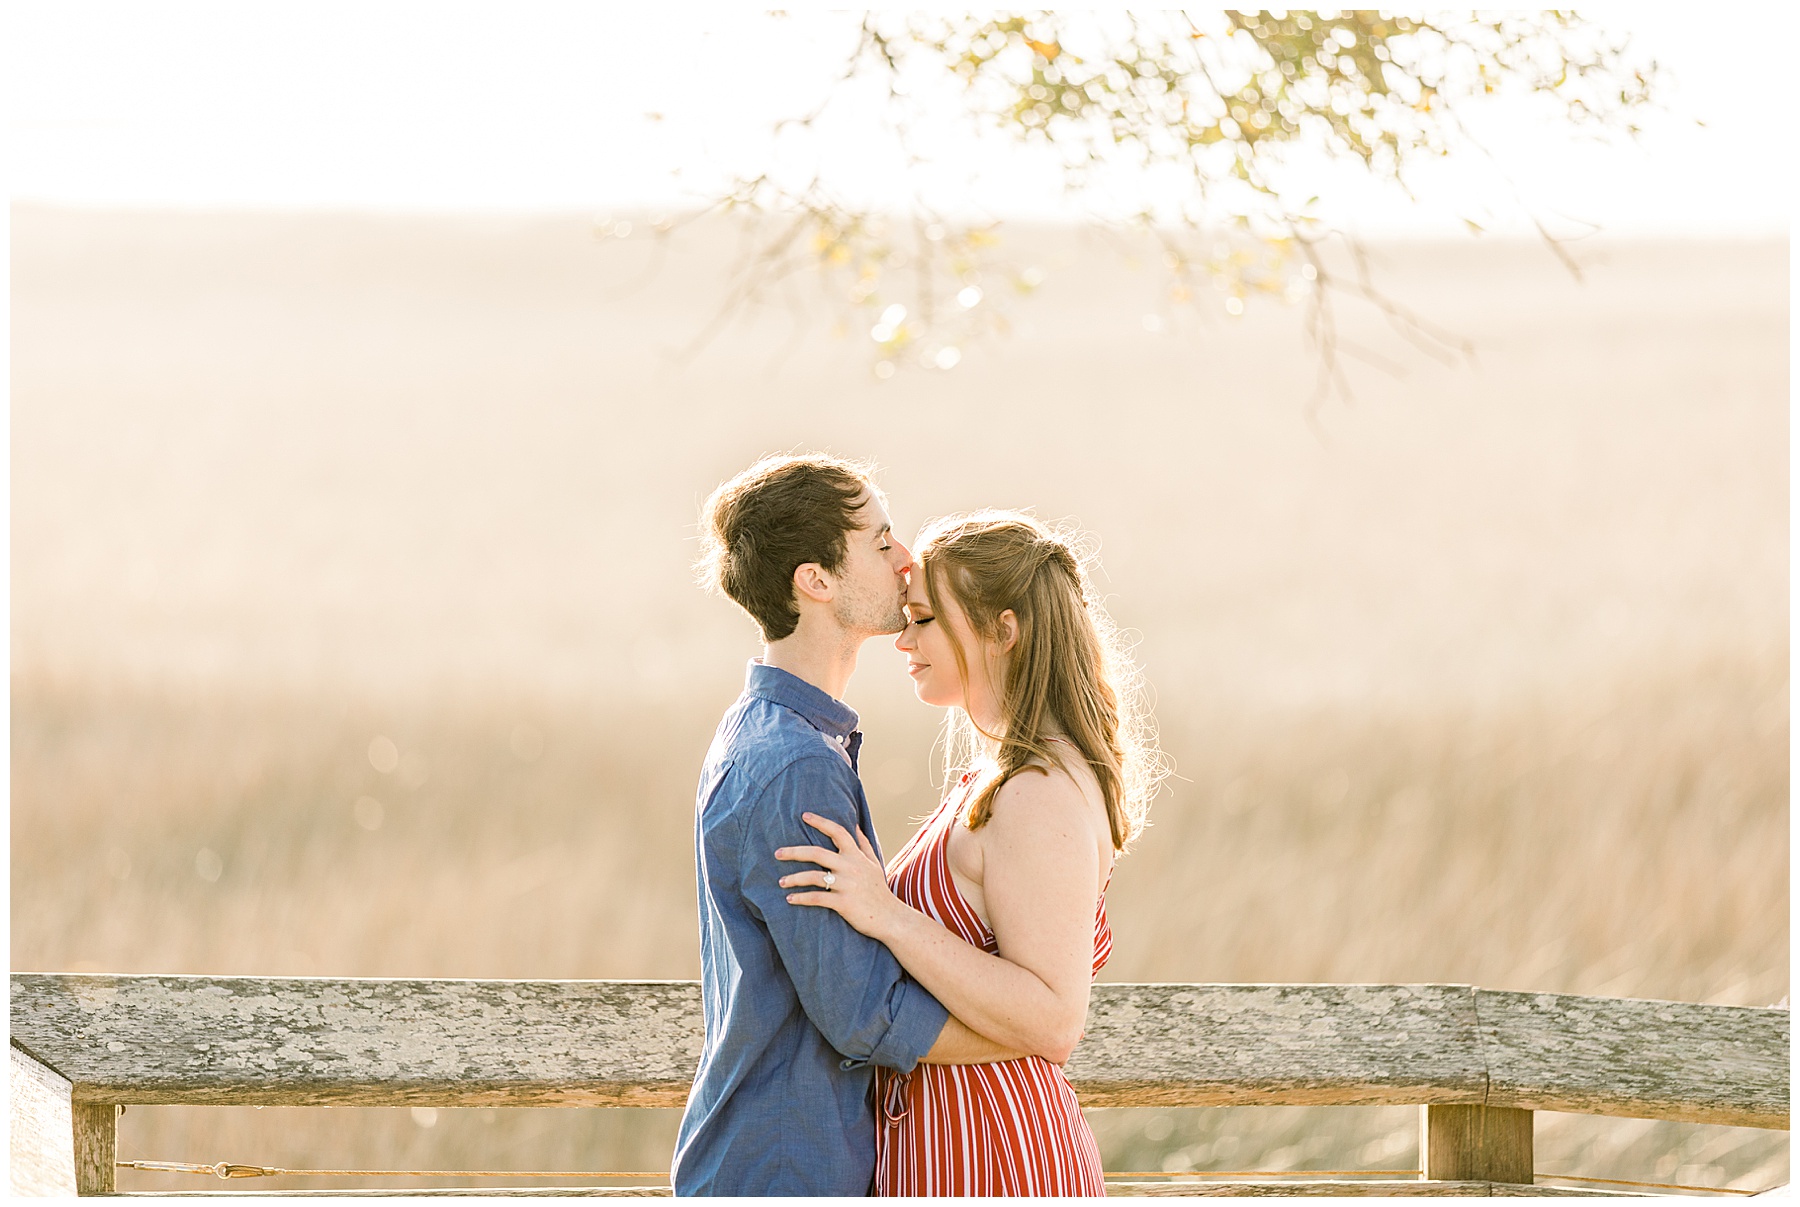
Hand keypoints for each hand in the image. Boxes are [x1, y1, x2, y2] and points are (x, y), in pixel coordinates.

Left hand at [776, 812, 900, 939]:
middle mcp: (850, 867)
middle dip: (794, 852)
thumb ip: (864, 844)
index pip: (838, 832)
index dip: (821, 822)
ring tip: (781, 882)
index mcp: (856, 856)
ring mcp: (846, 885)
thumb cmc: (879, 890)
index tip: (804, 816)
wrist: (890, 918)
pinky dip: (801, 898)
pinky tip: (790, 899)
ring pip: (813, 877)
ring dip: (794, 879)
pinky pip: (817, 898)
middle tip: (777, 853)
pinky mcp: (843, 903)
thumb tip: (856, 824)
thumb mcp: (874, 864)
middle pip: (817, 853)